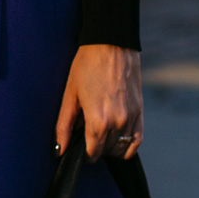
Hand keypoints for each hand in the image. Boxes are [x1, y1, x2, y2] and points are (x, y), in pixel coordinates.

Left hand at [56, 44, 143, 162]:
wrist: (111, 43)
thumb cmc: (86, 65)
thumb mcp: (70, 95)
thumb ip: (64, 126)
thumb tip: (58, 151)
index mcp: (98, 121)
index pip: (93, 153)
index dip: (83, 154)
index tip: (78, 147)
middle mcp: (118, 123)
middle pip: (107, 151)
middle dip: (96, 148)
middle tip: (86, 136)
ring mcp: (132, 117)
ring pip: (122, 148)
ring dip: (111, 148)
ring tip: (100, 135)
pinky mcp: (140, 111)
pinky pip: (137, 140)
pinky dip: (129, 146)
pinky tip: (118, 140)